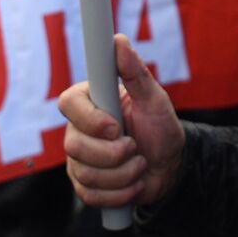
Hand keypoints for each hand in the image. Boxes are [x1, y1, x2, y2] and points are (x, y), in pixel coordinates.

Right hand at [57, 34, 184, 208]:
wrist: (169, 166)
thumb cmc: (160, 127)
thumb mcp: (154, 99)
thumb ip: (136, 72)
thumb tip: (119, 41)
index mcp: (90, 102)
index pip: (68, 103)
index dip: (91, 119)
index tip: (116, 127)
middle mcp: (78, 129)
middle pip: (74, 145)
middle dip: (114, 154)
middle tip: (135, 148)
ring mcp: (78, 159)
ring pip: (86, 173)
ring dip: (123, 174)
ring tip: (139, 164)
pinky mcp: (84, 185)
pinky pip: (91, 196)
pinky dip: (120, 192)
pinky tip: (133, 182)